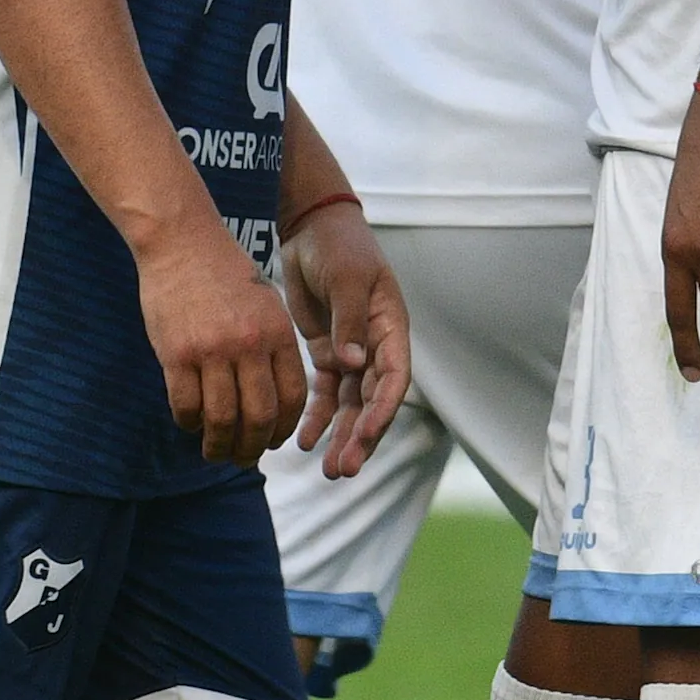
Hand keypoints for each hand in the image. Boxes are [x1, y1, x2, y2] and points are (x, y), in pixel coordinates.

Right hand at [136, 214, 309, 462]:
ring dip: (219, 445)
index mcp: (278, 334)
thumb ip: (273, 348)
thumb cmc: (225, 274)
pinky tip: (190, 424)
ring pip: (222, 419)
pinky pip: (186, 405)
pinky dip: (189, 423)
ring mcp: (212, 351)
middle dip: (252, 447)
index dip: (283, 429)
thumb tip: (274, 399)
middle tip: (242, 457)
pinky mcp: (177, 354)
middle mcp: (250, 345)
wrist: (182, 241)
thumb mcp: (267, 305)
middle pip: (259, 417)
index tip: (272, 441)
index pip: (291, 398)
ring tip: (214, 451)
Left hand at [281, 198, 413, 478]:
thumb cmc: (338, 247)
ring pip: (350, 407)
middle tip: (344, 469)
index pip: (393, 379)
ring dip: (342, 437)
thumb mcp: (346, 278)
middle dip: (360, 438)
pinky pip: (324, 394)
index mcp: (391, 329)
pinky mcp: (327, 354)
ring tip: (330, 470)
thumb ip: (350, 320)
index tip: (363, 434)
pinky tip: (305, 442)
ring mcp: (352, 353)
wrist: (312, 229)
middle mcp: (376, 347)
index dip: (381, 411)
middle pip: (372, 403)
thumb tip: (354, 363)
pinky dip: (317, 418)